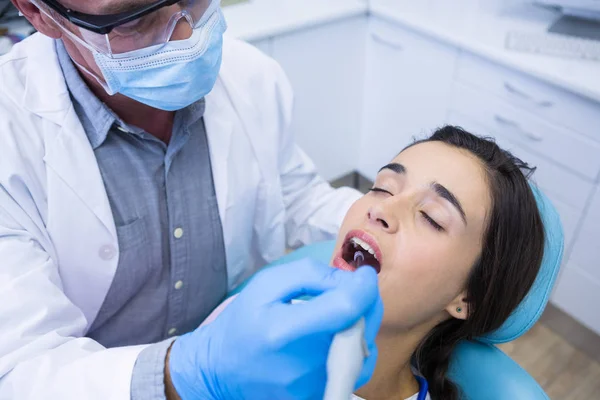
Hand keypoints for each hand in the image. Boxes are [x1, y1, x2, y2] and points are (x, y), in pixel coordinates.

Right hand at [167, 258, 382, 399]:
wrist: (221, 369)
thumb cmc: (243, 322)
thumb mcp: (267, 284)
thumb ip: (311, 274)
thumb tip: (352, 281)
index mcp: (284, 330)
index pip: (346, 306)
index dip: (364, 285)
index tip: (364, 274)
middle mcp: (304, 364)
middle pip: (362, 327)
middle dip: (366, 301)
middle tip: (353, 289)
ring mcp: (314, 386)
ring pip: (365, 348)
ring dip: (362, 325)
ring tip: (341, 315)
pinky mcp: (319, 396)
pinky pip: (356, 369)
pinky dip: (355, 348)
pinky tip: (337, 338)